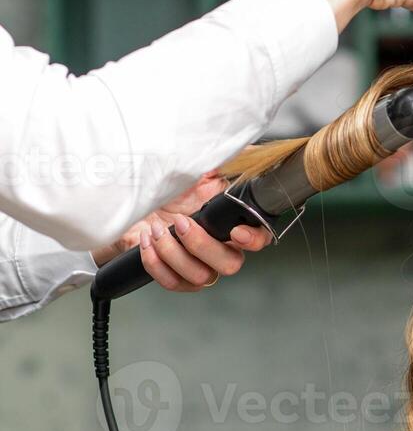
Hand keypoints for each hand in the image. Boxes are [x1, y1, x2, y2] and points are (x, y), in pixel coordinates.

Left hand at [92, 170, 270, 291]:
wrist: (135, 208)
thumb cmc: (167, 192)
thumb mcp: (195, 171)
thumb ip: (222, 163)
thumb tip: (242, 149)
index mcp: (231, 224)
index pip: (260, 238)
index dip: (254, 239)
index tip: (236, 232)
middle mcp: (220, 249)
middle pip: (230, 264)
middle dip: (201, 245)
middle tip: (180, 223)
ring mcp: (199, 267)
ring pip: (200, 276)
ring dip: (173, 252)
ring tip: (157, 229)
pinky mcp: (176, 278)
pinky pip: (172, 282)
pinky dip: (156, 262)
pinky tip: (147, 241)